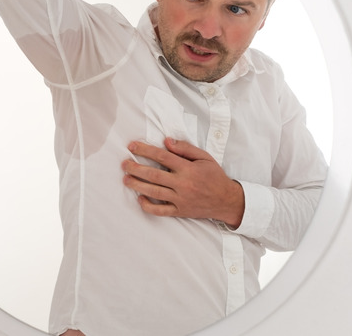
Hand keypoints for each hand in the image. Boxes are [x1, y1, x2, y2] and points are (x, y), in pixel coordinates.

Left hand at [121, 138, 244, 227]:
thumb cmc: (214, 176)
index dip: (146, 150)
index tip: (132, 146)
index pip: (163, 157)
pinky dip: (148, 206)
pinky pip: (161, 211)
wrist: (227, 201)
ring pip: (154, 192)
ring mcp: (180, 199)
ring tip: (126, 179)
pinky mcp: (180, 211)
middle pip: (154, 175)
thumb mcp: (204, 157)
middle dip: (136, 168)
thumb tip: (166, 141)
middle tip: (124, 163)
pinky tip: (140, 198)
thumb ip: (185, 149)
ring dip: (137, 185)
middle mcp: (183, 184)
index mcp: (188, 169)